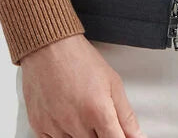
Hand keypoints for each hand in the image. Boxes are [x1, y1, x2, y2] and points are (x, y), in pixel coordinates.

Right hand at [19, 33, 147, 137]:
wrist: (49, 48)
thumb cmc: (80, 59)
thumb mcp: (112, 82)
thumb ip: (126, 115)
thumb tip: (137, 137)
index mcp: (98, 111)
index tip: (119, 136)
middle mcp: (76, 122)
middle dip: (101, 134)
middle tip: (98, 118)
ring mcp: (56, 127)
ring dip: (83, 135)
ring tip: (82, 114)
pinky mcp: (39, 127)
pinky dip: (64, 135)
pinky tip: (67, 118)